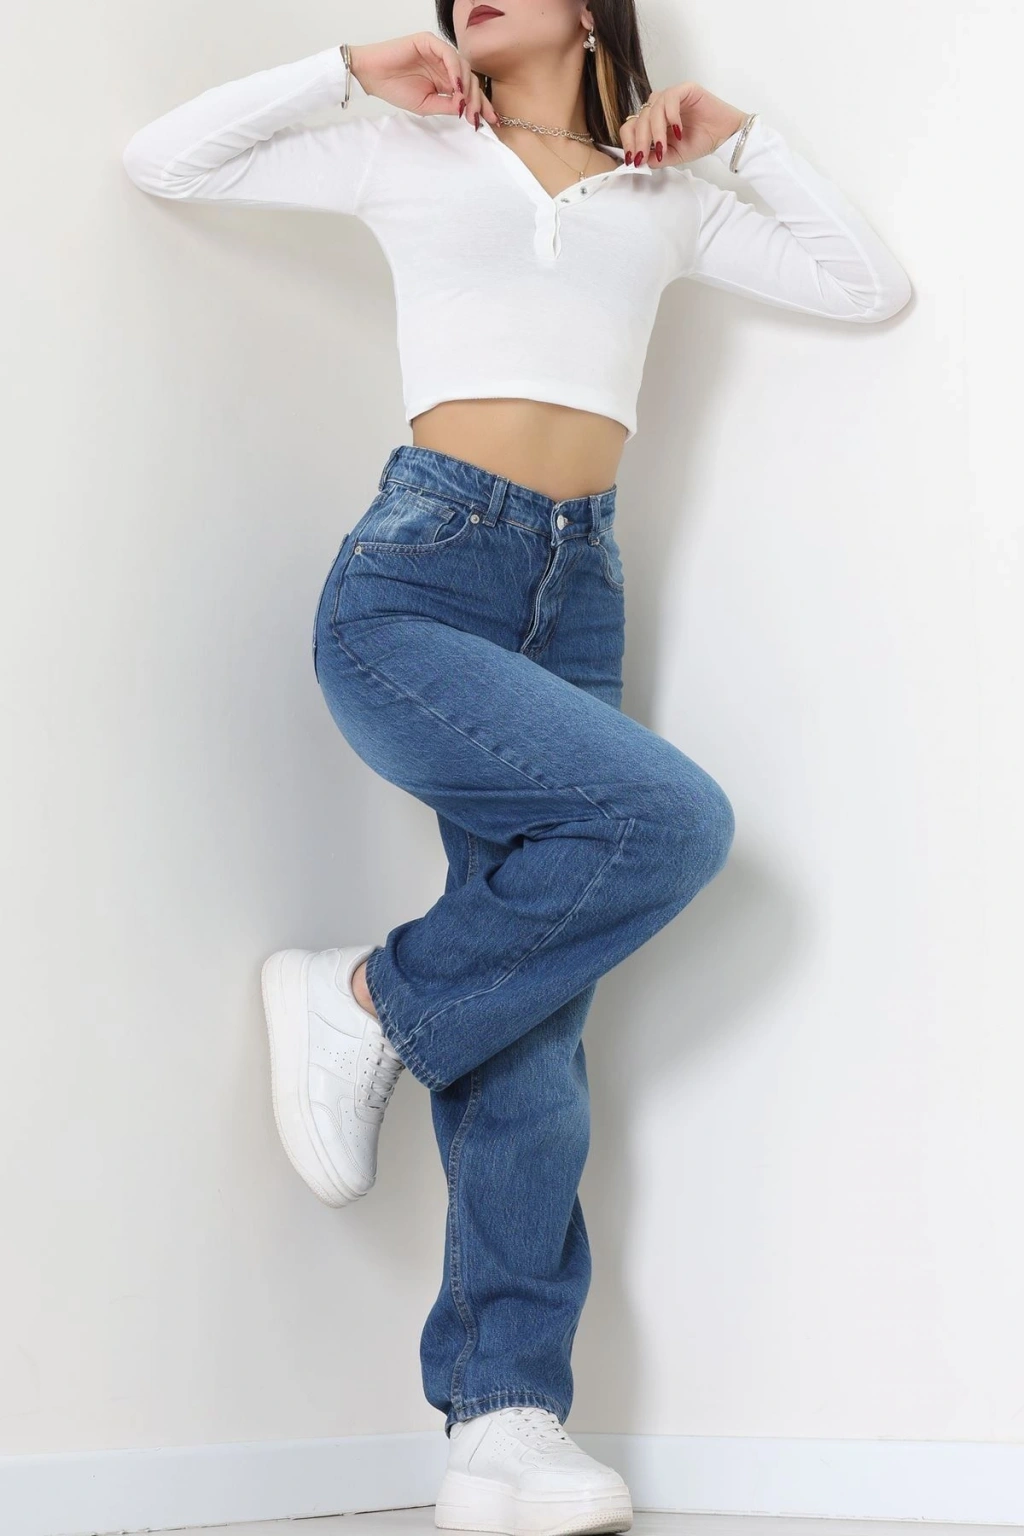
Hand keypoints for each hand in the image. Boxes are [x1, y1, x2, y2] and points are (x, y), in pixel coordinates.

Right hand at [348, 33, 499, 128]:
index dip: (482, 105)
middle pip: (471, 79)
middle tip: (477, 116)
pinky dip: (455, 70)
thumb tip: (467, 109)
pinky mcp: (429, 42)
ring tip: (465, 104)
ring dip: (467, 88)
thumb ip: (448, 106)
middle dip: (478, 100)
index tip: (491, 121)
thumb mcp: (427, 105)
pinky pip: (448, 55)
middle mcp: (445, 66)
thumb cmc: (396, 89)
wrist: (373, 76)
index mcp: (445, 80)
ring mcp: (438, 53)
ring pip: (463, 67)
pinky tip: (456, 86)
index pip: (470, 91)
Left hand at [618, 83, 746, 167]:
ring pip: (652, 109)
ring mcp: (671, 97)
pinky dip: (672, 116)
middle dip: (640, 140)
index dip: (629, 141)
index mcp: (653, 121)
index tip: (633, 159)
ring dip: (655, 131)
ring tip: (664, 147)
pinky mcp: (685, 89)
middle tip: (643, 156)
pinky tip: (678, 131)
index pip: (632, 126)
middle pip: (640, 118)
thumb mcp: (673, 156)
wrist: (724, 135)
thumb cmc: (701, 141)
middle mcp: (659, 107)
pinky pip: (671, 98)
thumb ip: (655, 158)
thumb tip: (638, 161)